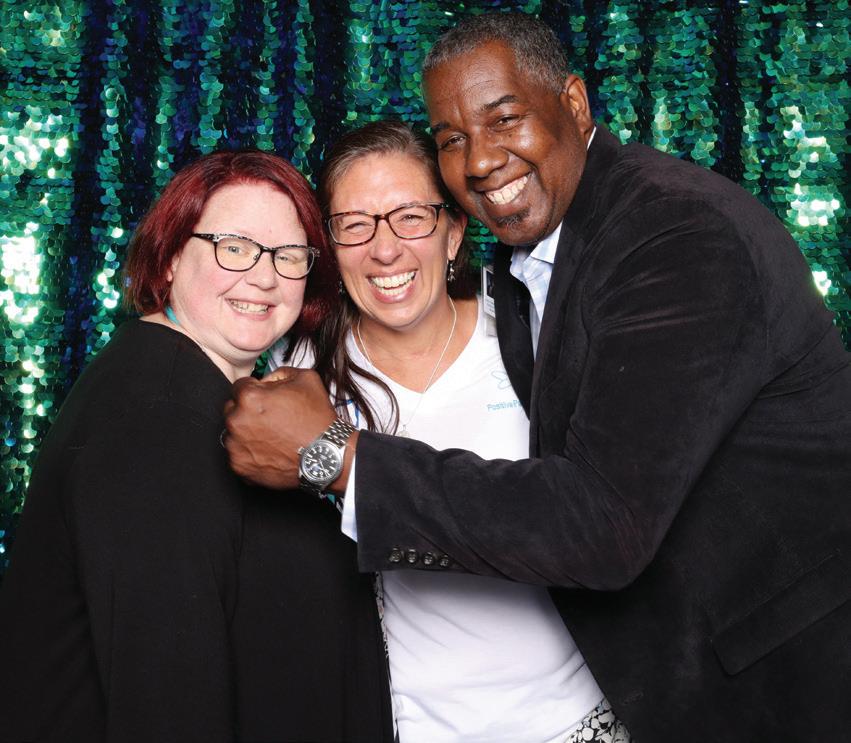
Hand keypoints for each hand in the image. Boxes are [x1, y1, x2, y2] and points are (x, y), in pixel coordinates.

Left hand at [223, 368, 352, 489]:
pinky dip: (250, 454)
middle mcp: (236, 422)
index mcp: (248, 398)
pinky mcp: (240, 467)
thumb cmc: (317, 420)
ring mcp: (236, 447)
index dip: (255, 390)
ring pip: (233, 433)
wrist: (326, 456)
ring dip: (246, 432)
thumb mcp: (306, 379)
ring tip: (271, 436)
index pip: (239, 386)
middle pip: (232, 410)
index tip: (266, 399)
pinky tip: (269, 451)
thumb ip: (279, 373)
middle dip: (247, 411)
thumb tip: (266, 379)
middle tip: (270, 418)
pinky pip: (238, 455)